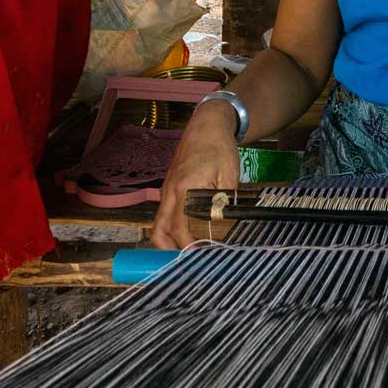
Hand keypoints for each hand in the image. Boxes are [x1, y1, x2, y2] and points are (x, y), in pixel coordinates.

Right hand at [150, 103, 240, 248]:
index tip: (200, 257)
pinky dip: (170, 227)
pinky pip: (165, 213)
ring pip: (159, 223)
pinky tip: (186, 233)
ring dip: (168, 240)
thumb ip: (223, 201)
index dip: (187, 246)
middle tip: (186, 263)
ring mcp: (167, 189)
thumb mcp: (228, 174)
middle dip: (168, 250)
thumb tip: (219, 226)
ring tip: (186, 253)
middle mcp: (170, 192)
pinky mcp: (170, 187)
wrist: (207, 125)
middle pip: (159, 229)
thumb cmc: (219, 148)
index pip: (179, 227)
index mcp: (184, 189)